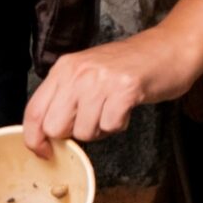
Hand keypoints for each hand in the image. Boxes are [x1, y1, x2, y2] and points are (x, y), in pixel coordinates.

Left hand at [23, 0, 202, 155]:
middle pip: (55, 127)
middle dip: (73, 134)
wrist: (168, 49)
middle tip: (93, 121)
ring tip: (113, 109)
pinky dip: (119, 125)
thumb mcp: (86, 75)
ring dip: (100, 129)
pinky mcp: (124, 88)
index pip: (33, 111)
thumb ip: (65, 99)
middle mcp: (77, 72)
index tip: (44, 152)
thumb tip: (47, 135)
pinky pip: (110, 126)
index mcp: (63, 69)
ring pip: (84, 131)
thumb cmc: (128, 67)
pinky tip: (126, 108)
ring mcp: (100, 79)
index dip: (35, 139)